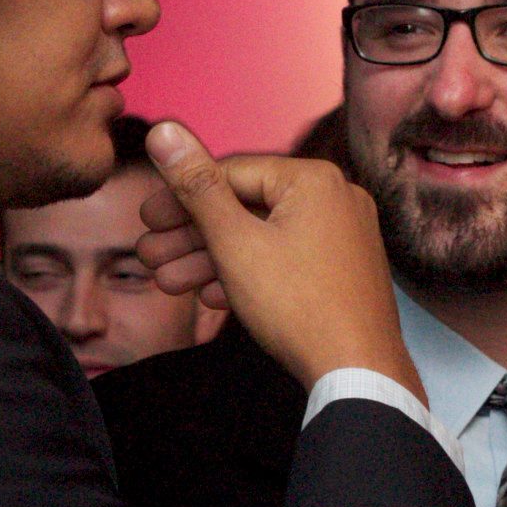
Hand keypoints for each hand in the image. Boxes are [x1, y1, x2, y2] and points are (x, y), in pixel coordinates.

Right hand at [135, 121, 420, 396]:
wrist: (359, 374)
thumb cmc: (300, 306)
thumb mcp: (234, 241)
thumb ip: (196, 186)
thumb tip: (164, 132)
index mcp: (314, 180)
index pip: (232, 173)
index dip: (181, 196)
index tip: (147, 218)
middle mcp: (336, 199)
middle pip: (247, 208)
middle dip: (191, 235)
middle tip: (150, 254)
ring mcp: (344, 236)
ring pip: (263, 239)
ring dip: (212, 259)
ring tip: (168, 281)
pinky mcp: (344, 271)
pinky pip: (287, 261)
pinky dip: (249, 274)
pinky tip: (211, 296)